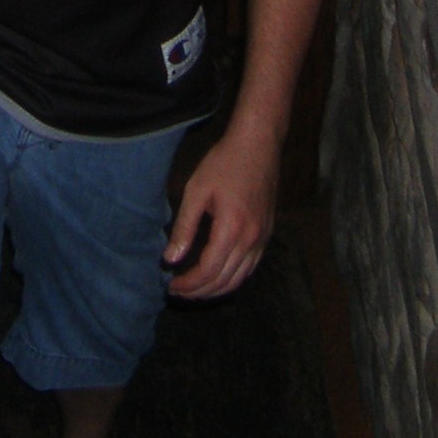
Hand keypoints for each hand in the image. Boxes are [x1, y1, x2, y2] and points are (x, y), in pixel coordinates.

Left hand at [164, 124, 278, 299]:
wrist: (258, 145)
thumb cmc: (224, 163)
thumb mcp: (196, 190)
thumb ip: (184, 227)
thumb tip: (170, 259)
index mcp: (232, 229)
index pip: (208, 272)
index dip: (188, 284)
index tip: (171, 285)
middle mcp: (251, 240)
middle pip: (224, 281)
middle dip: (199, 292)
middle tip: (178, 291)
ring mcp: (262, 239)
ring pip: (240, 279)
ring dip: (216, 290)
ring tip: (194, 289)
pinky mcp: (267, 234)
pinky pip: (251, 268)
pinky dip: (233, 279)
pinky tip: (218, 276)